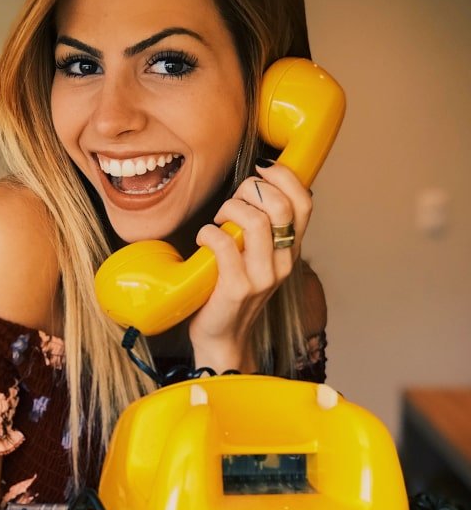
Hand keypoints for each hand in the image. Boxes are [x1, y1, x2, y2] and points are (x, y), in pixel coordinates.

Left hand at [188, 162, 312, 372]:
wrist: (223, 337)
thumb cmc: (234, 291)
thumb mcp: (258, 259)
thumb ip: (263, 229)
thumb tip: (255, 187)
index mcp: (290, 250)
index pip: (305, 203)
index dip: (285, 177)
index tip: (261, 172)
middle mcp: (283, 263)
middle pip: (280, 206)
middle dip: (250, 190)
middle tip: (232, 202)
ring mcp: (262, 277)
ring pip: (255, 222)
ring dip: (229, 210)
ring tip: (217, 222)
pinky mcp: (237, 288)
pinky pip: (224, 243)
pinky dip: (209, 232)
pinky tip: (204, 239)